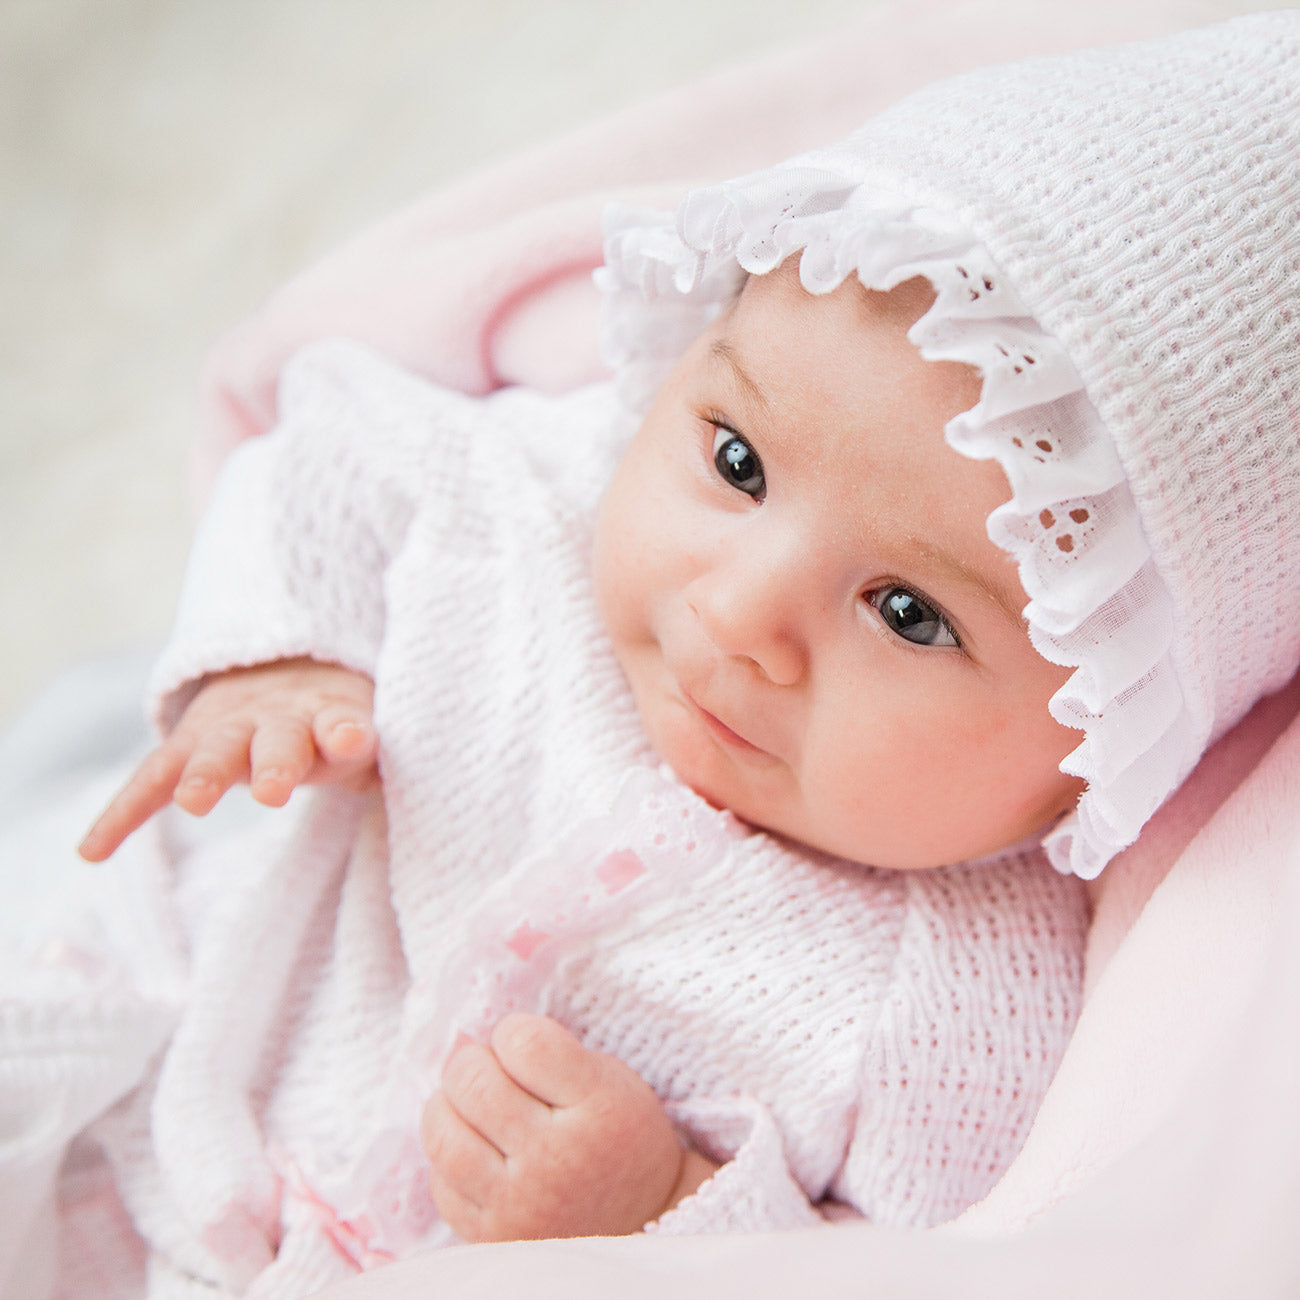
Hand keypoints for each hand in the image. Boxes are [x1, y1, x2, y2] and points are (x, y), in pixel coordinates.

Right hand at [78, 657, 376, 861]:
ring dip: (205, 776)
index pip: (343, 724)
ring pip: (213, 751)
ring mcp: (228, 728)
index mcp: (332, 715)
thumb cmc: (338, 723)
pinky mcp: (187, 746)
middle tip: (272, 790)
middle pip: (275, 739)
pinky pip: (150, 780)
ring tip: (194, 803)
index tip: (348, 741)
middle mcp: (278, 718)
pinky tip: (91, 852)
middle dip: (272, 762)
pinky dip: (123, 813)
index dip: (345, 732)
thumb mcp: (369, 735)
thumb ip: (380, 761)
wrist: (290, 672)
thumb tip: (420, 787)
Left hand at [421, 1013, 716, 1241]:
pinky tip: (474, 1151)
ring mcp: (521, 1203)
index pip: (524, 1044)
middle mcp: (555, 1157)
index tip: (520, 1044)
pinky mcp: (494, 1238)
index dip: (512, 1032)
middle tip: (485, 1068)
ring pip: (445, 1137)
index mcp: (597, 1106)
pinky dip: (449, 1159)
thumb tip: (467, 1037)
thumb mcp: (609, 1079)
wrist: (645, 1221)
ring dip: (446, 1107)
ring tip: (466, 1104)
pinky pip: (442, 1186)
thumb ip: (550, 1052)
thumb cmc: (619, 1136)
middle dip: (470, 1063)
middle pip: (473, 1084)